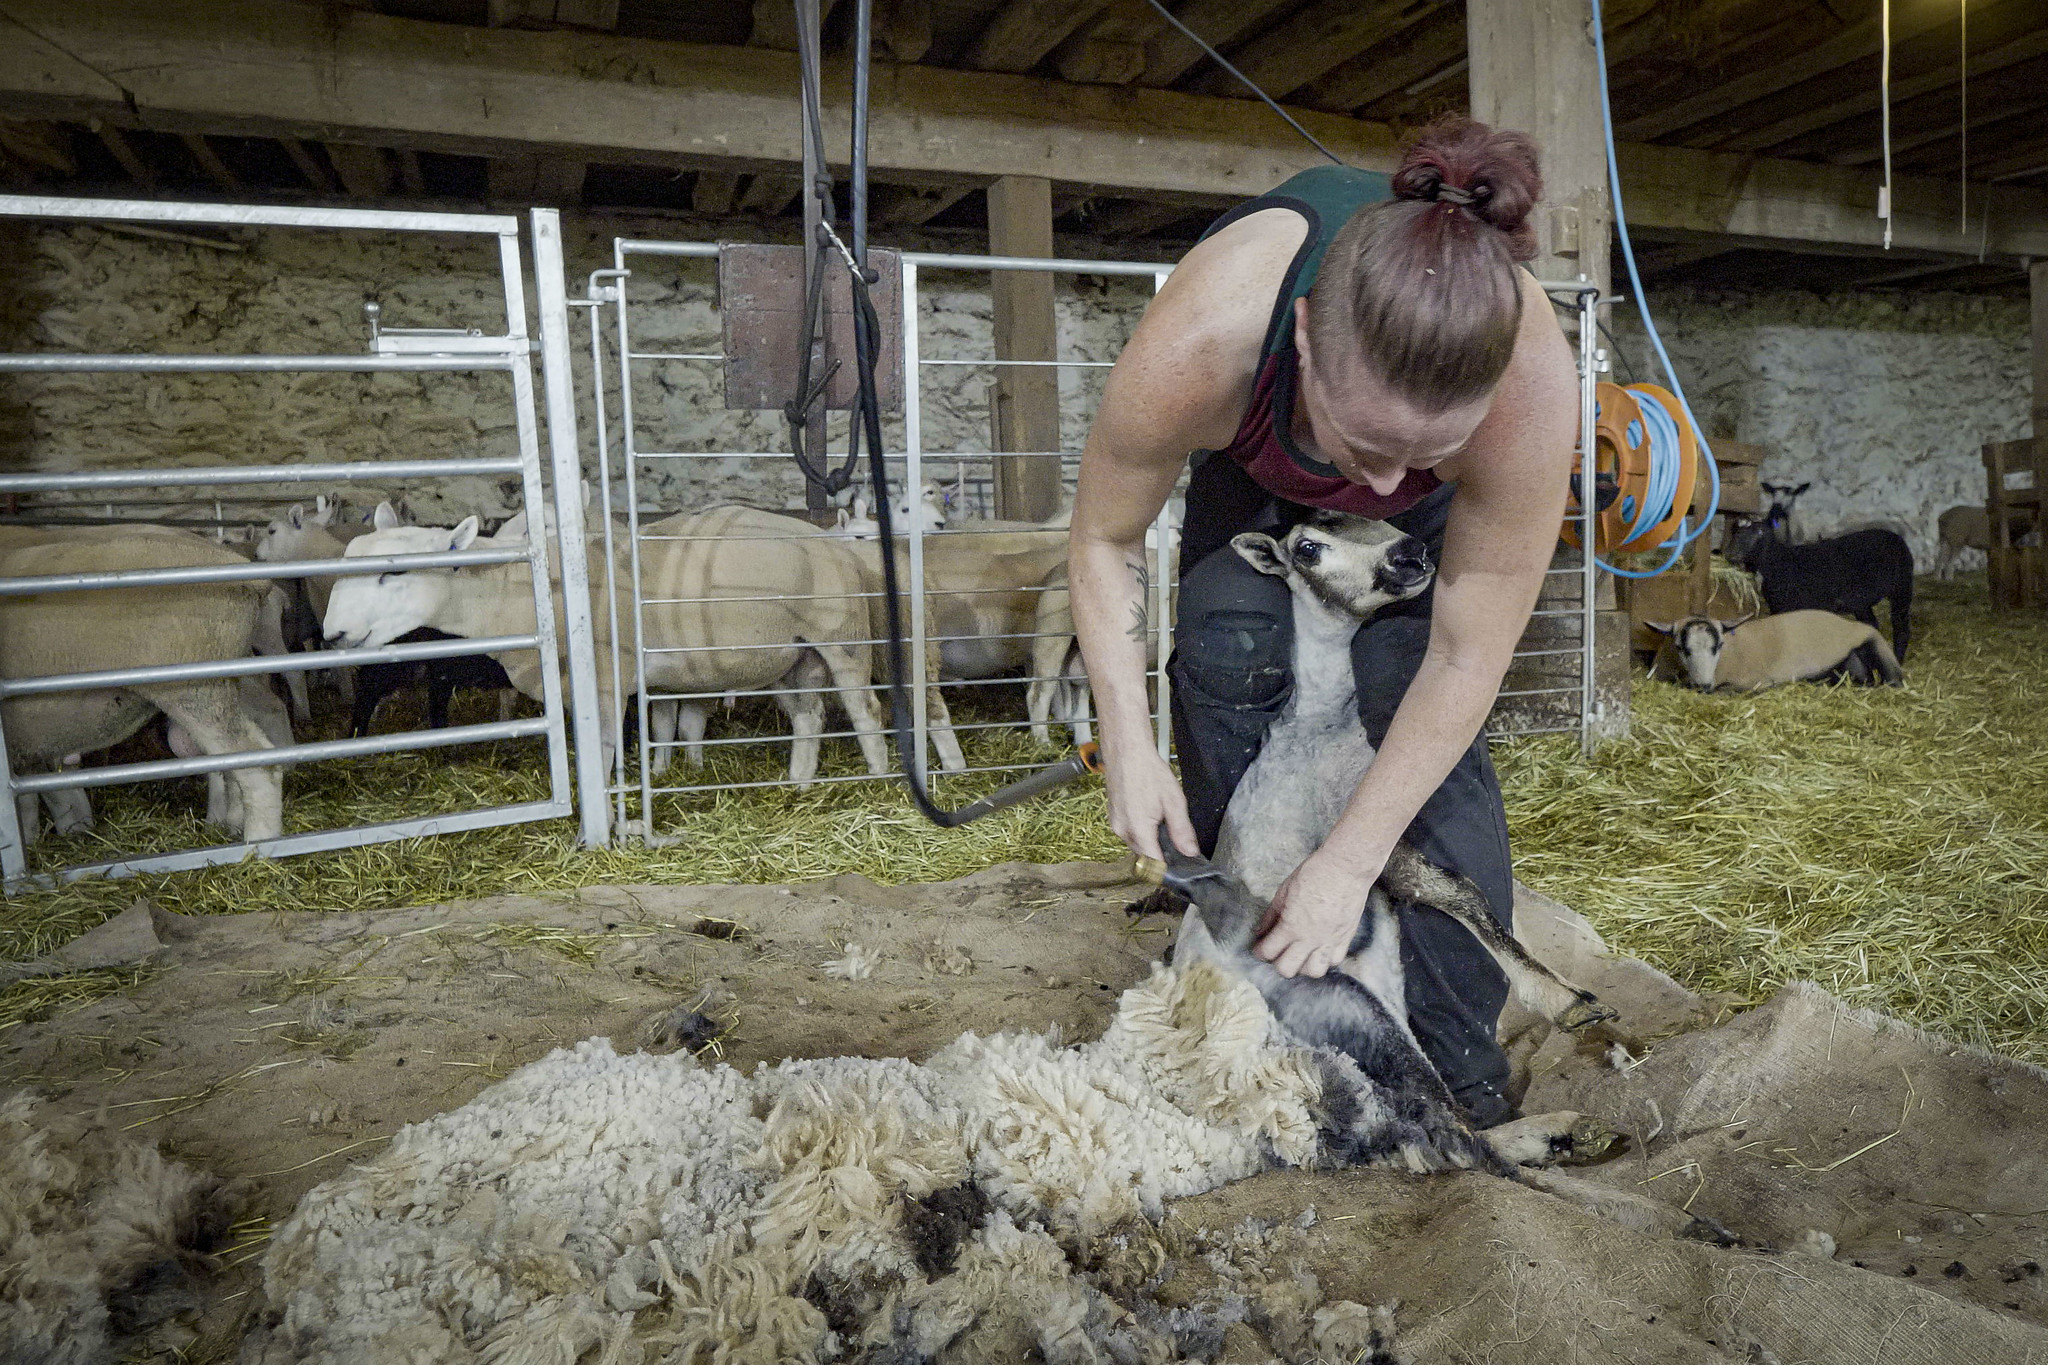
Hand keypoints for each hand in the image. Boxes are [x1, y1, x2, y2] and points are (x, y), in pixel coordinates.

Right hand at [1104, 745, 1197, 862]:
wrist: (1126, 751)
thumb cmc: (1149, 772)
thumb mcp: (1173, 801)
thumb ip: (1182, 831)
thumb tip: (1190, 852)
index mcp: (1138, 831)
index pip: (1153, 865)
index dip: (1168, 868)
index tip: (1181, 865)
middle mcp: (1122, 832)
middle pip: (1145, 856)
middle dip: (1161, 852)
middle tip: (1176, 836)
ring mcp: (1115, 824)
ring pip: (1137, 844)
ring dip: (1151, 840)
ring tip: (1162, 818)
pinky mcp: (1113, 816)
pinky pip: (1129, 832)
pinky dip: (1142, 830)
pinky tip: (1150, 812)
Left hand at [1254, 850, 1381, 977]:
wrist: (1345, 868)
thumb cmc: (1313, 874)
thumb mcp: (1284, 891)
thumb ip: (1271, 915)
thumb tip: (1260, 931)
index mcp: (1291, 926)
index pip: (1269, 951)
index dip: (1259, 952)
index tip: (1259, 948)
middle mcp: (1310, 939)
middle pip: (1288, 969)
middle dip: (1278, 963)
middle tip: (1278, 952)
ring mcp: (1330, 941)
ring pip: (1314, 971)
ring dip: (1303, 966)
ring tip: (1300, 954)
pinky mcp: (1346, 937)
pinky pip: (1335, 960)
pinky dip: (1326, 959)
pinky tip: (1320, 949)